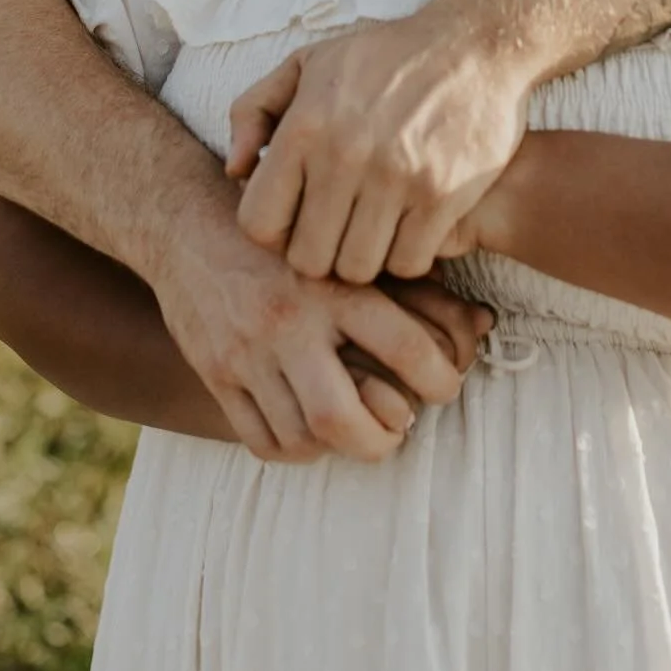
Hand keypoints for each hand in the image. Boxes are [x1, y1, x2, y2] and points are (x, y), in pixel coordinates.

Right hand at [151, 201, 481, 463]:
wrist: (187, 221)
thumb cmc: (288, 232)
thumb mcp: (349, 244)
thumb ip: (410, 285)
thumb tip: (484, 323)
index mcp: (333, 284)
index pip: (404, 347)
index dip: (439, 380)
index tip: (444, 386)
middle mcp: (289, 322)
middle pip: (340, 418)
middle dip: (380, 439)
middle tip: (397, 429)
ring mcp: (247, 353)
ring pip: (301, 437)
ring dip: (338, 446)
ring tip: (356, 427)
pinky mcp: (216, 373)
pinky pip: (262, 440)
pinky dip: (295, 448)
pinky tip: (312, 429)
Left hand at [225, 12, 532, 283]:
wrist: (475, 44)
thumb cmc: (384, 57)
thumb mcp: (308, 62)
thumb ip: (254, 110)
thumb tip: (235, 170)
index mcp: (305, 126)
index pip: (259, 223)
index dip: (274, 230)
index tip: (296, 216)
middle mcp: (346, 155)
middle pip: (308, 259)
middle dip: (318, 250)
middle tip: (337, 228)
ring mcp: (397, 179)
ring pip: (359, 269)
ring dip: (364, 256)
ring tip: (373, 228)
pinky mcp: (442, 197)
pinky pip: (410, 264)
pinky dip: (408, 255)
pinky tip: (409, 227)